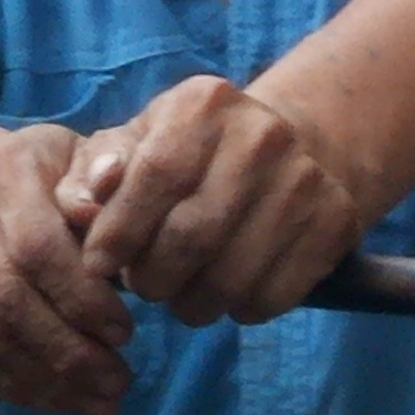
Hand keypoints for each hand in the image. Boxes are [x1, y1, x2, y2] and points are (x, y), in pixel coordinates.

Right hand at [0, 122, 135, 414]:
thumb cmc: (25, 172)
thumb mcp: (69, 157)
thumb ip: (97, 179)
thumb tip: (105, 205)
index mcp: (0, 170)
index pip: (37, 247)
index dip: (82, 298)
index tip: (125, 333)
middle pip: (6, 298)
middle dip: (69, 352)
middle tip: (119, 382)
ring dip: (45, 379)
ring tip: (98, 400)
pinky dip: (13, 382)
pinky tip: (56, 397)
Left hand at [56, 77, 367, 324]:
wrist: (297, 143)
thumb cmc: (194, 149)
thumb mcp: (140, 141)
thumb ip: (96, 171)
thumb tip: (80, 207)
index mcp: (203, 105)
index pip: (155, 176)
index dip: (119, 231)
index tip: (97, 265)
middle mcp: (261, 136)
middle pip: (192, 236)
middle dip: (152, 277)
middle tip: (142, 284)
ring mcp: (305, 182)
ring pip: (231, 278)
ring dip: (190, 304)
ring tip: (178, 295)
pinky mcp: (335, 224)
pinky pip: (271, 296)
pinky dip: (236, 310)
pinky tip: (224, 293)